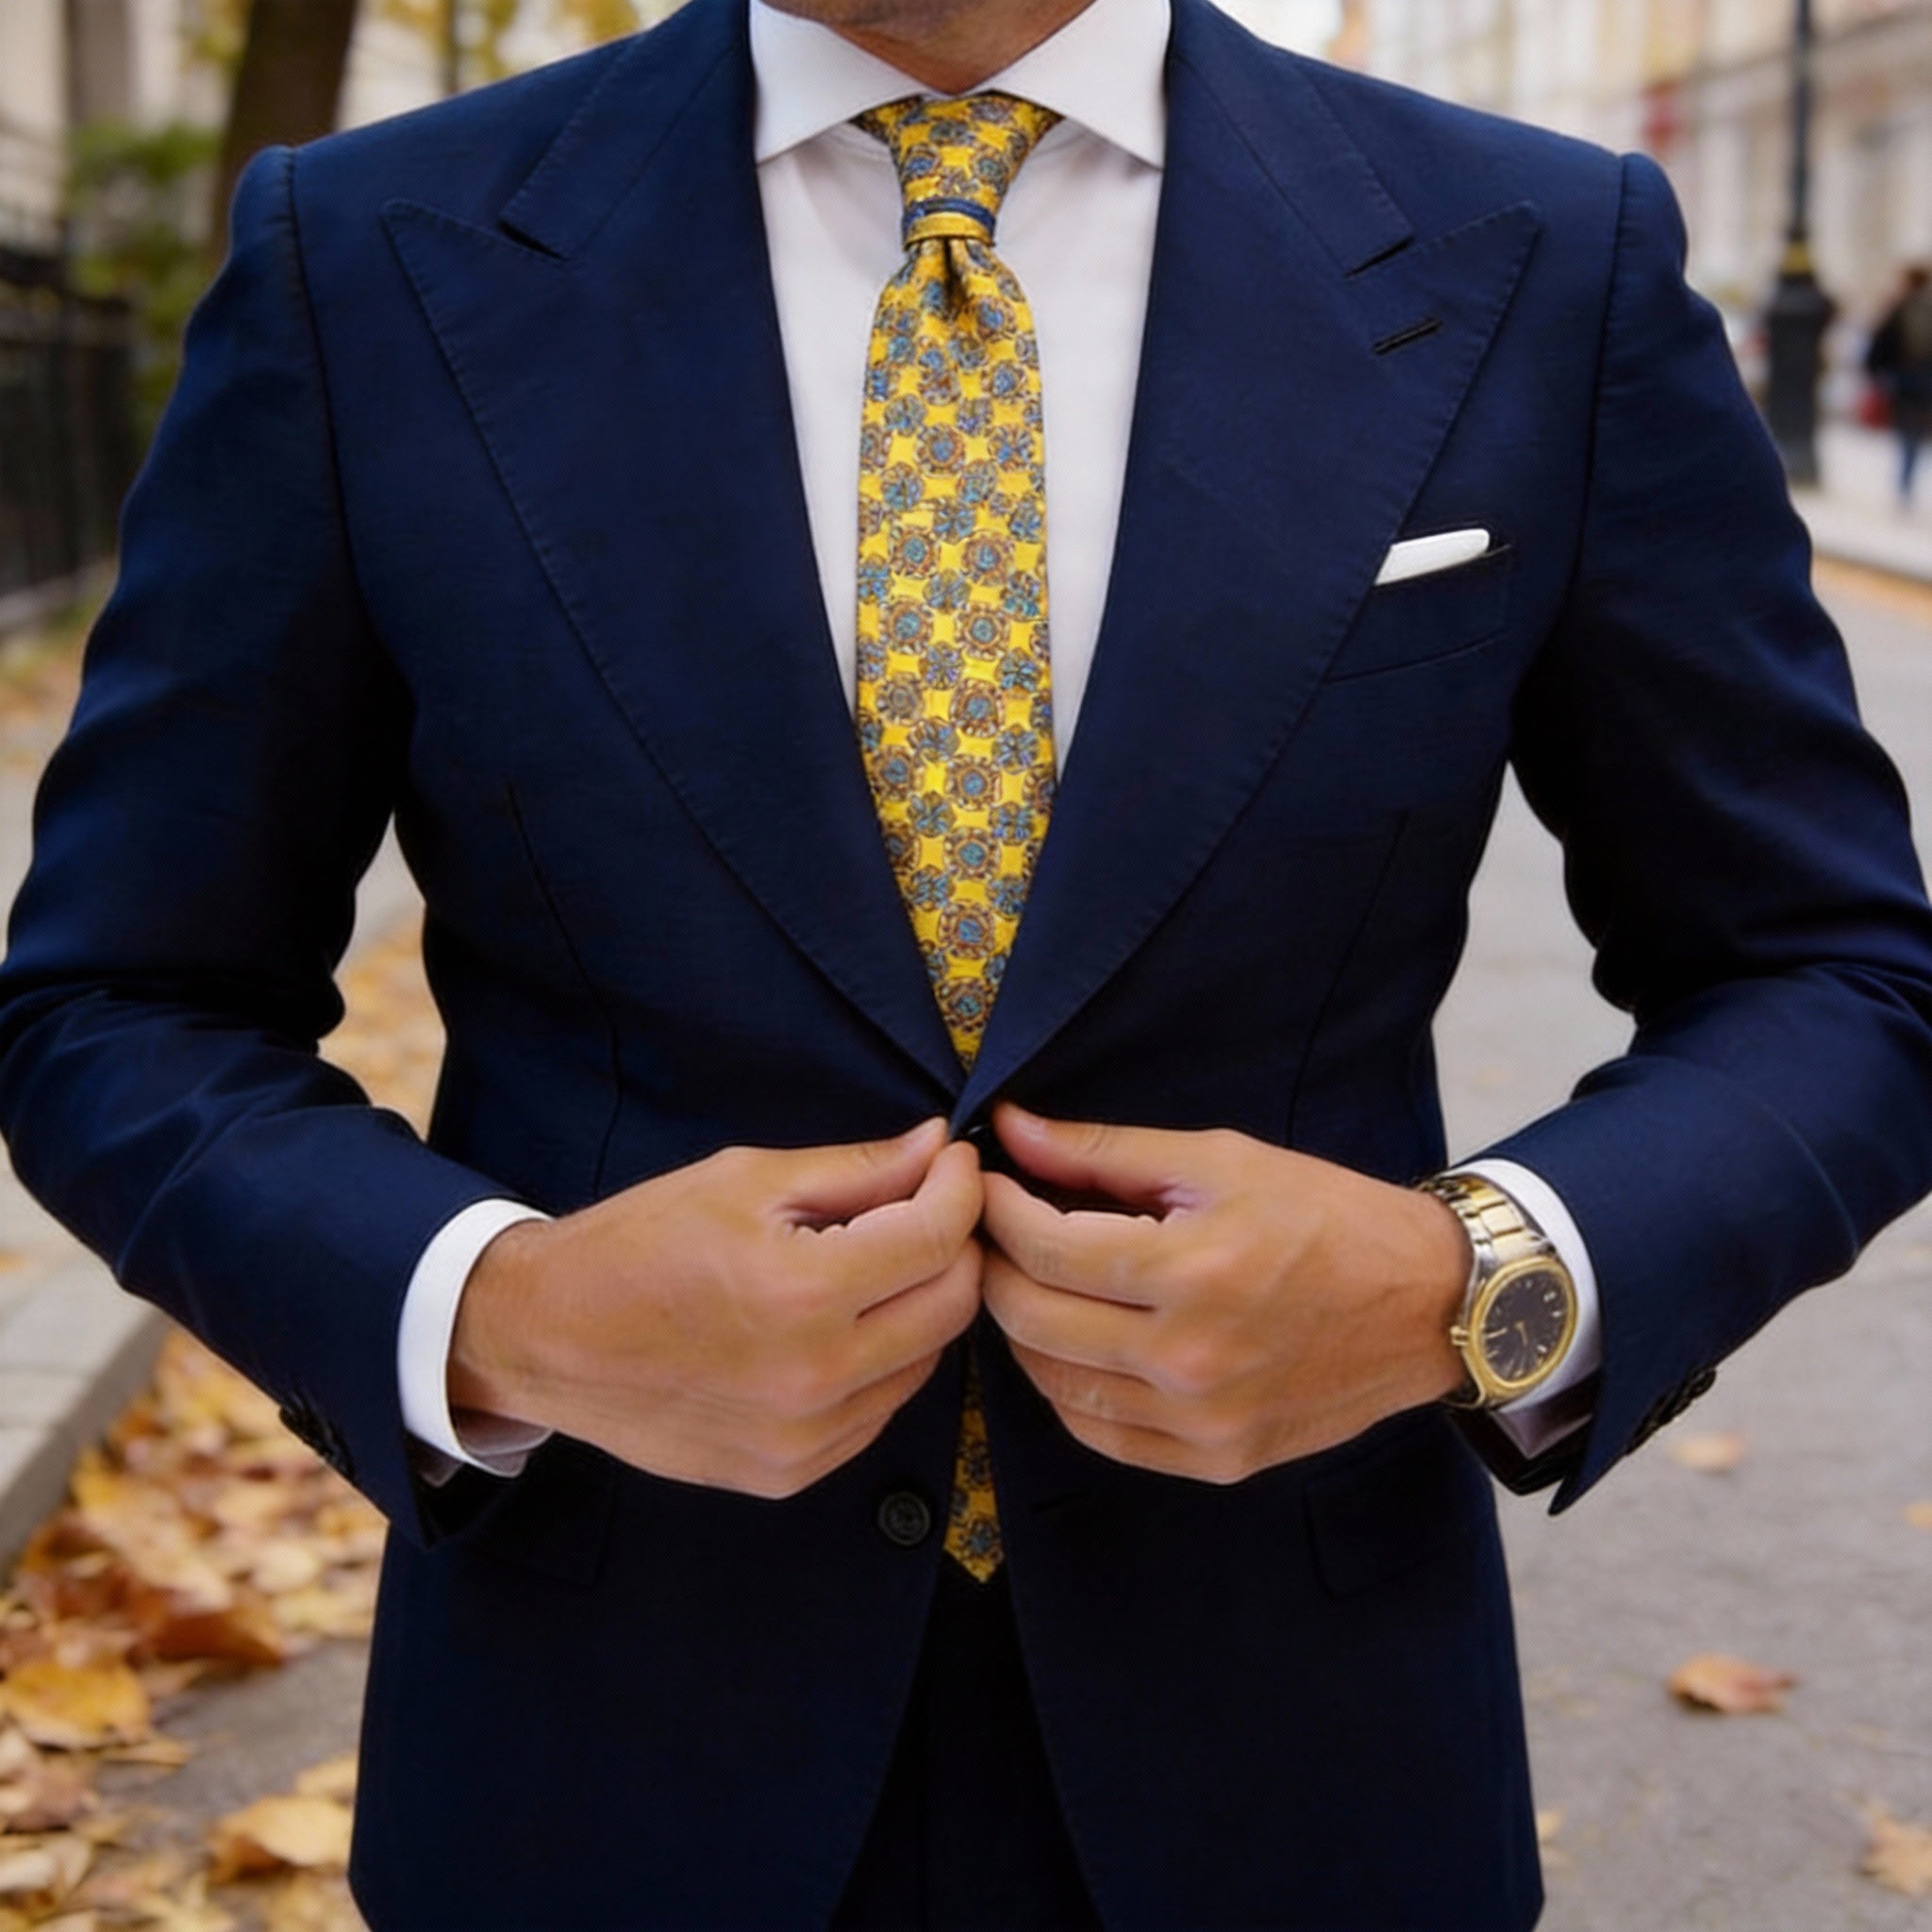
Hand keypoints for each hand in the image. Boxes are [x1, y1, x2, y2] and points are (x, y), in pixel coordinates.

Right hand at [449, 1118, 983, 1497]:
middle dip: (954, 1244)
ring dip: (921, 1305)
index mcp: (802, 1292)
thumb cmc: (638, 1244)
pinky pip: (878, 1411)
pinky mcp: (790, 1474)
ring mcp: (805, 1439)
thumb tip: (937, 1147)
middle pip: (952, 1305)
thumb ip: (856, 1169)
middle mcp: (814, 1377)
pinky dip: (882, 1362)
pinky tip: (840, 1325)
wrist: (546, 1338)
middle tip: (926, 1206)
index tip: (953, 1161)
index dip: (960, 1188)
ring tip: (876, 1263)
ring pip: (925, 1363)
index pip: (937, 1238)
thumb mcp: (746, 1181)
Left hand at [978, 1104, 1469, 1482]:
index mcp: (1193, 1271)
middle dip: (995, 1264)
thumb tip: (1011, 1129)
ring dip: (1023, 1327)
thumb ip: (1104, 1151)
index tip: (987, 1182)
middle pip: (1031, 1318)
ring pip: (1052, 1383)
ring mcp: (1201, 1423)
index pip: (1044, 1247)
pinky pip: (1098, 1432)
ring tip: (1031, 1279)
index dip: (997, 1208)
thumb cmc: (1328, 1217)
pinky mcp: (1214, 1462)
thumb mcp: (1220, 1160)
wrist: (1428, 1306)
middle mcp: (1190, 1359)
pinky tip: (1073, 1342)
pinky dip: (1066, 1386)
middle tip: (994, 1229)